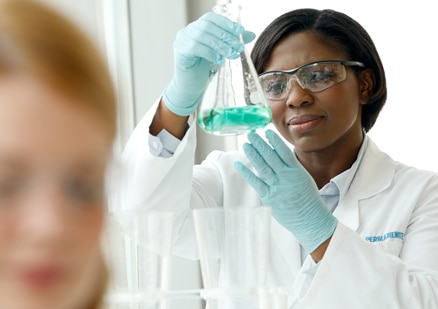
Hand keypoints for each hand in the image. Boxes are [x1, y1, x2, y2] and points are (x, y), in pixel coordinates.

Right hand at [162, 12, 255, 115]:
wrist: (191, 87)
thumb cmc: (204, 69)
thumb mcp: (221, 52)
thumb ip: (233, 42)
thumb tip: (251, 34)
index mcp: (197, 27)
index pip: (211, 18)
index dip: (226, 23)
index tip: (240, 31)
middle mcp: (188, 31)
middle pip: (208, 26)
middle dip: (226, 36)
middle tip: (239, 46)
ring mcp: (182, 40)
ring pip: (202, 36)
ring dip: (220, 45)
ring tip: (231, 54)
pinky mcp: (180, 51)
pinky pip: (195, 47)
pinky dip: (209, 52)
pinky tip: (219, 60)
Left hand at [234, 129, 337, 253]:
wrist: (311, 221)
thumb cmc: (308, 200)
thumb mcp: (304, 179)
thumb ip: (291, 168)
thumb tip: (277, 155)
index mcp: (297, 172)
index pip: (284, 152)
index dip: (274, 141)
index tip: (266, 131)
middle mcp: (287, 178)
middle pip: (271, 157)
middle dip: (260, 144)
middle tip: (251, 133)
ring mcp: (277, 188)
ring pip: (263, 168)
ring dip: (253, 154)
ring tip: (245, 144)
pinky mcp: (269, 198)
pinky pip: (256, 183)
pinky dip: (247, 173)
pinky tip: (239, 164)